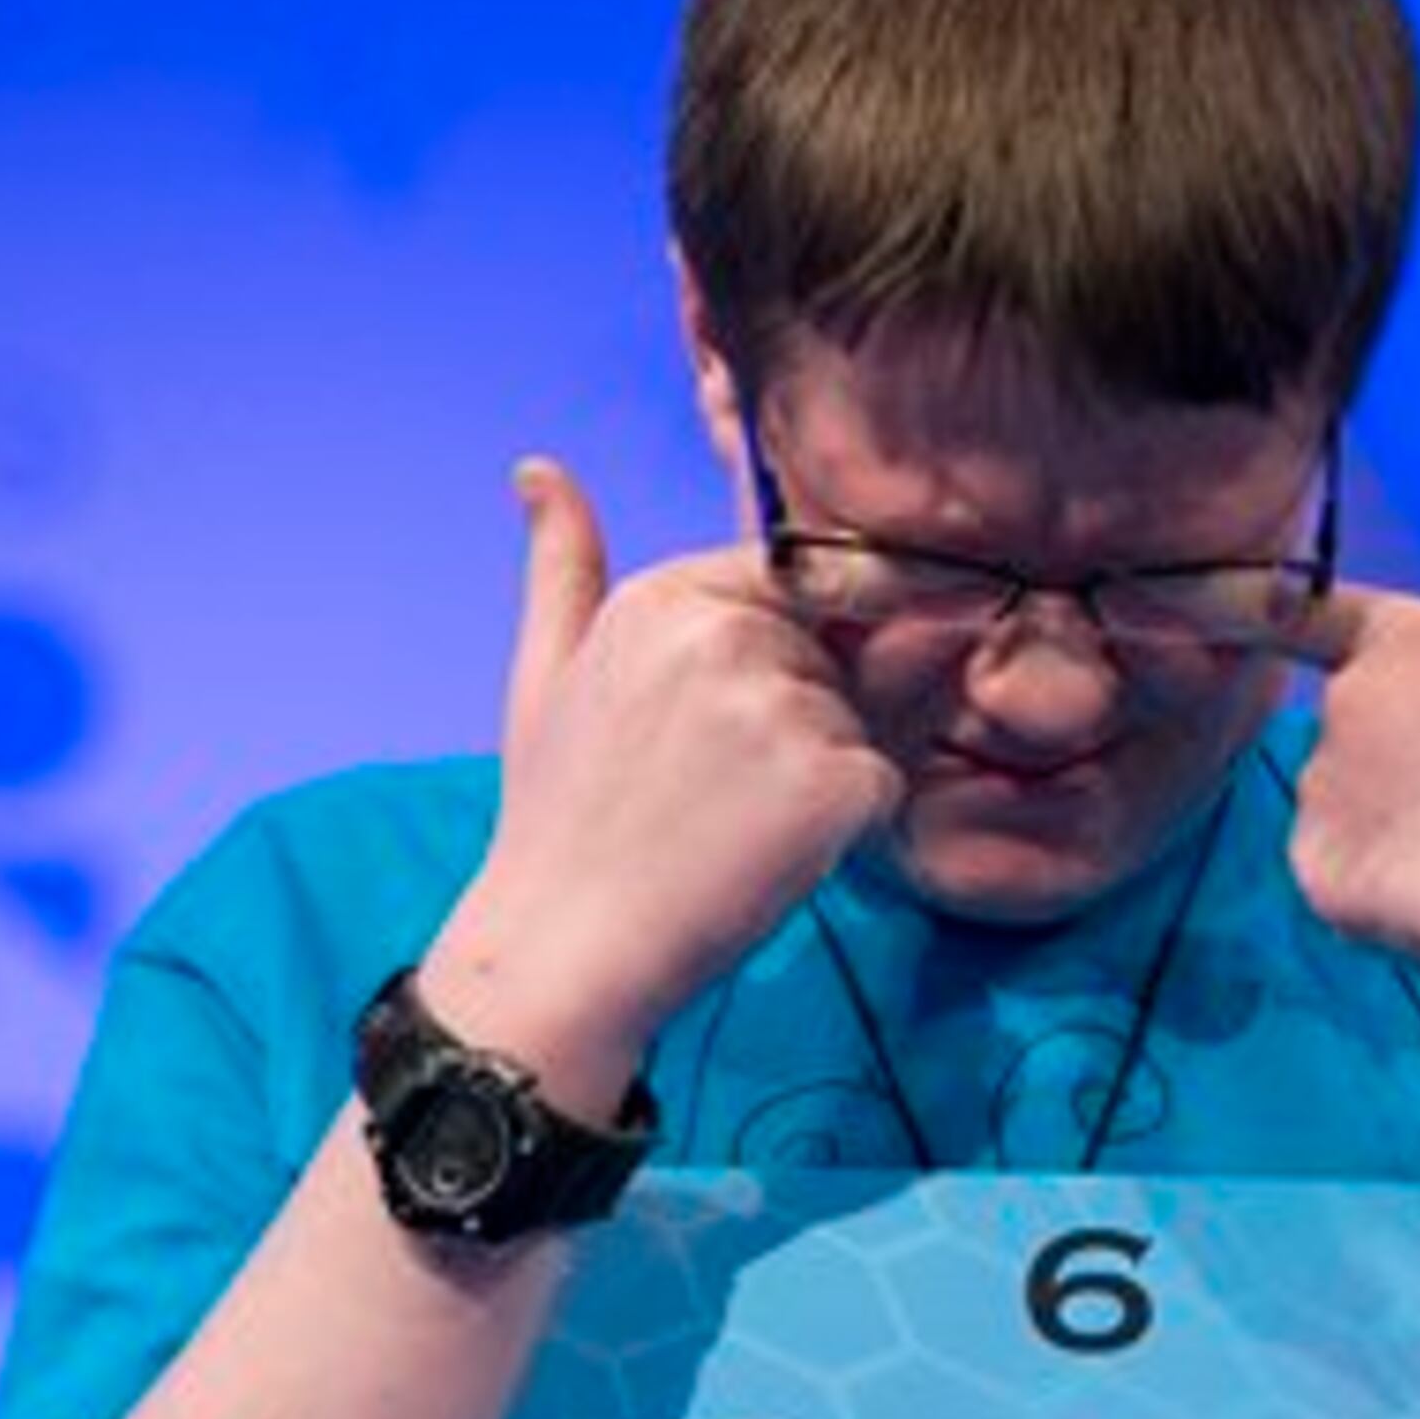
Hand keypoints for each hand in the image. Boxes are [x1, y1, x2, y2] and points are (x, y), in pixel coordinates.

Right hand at [422, 458, 902, 1105]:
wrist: (564, 950)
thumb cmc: (557, 819)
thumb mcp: (542, 675)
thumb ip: (561, 565)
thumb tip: (539, 468)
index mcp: (664, 595)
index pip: (786, 584)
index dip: (775, 658)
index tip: (723, 733)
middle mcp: (725, 634)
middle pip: (828, 656)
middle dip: (795, 720)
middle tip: (707, 794)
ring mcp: (783, 706)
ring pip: (857, 721)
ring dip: (816, 777)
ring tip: (726, 827)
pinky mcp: (832, 780)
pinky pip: (880, 782)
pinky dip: (842, 829)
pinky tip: (763, 858)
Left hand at [1279, 584, 1419, 1011]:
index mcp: (1407, 638)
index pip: (1344, 619)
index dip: (1381, 669)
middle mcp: (1348, 696)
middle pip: (1356, 722)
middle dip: (1402, 756)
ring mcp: (1320, 778)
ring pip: (1344, 801)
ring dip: (1388, 824)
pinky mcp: (1312, 857)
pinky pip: (1338, 869)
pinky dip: (1375, 887)